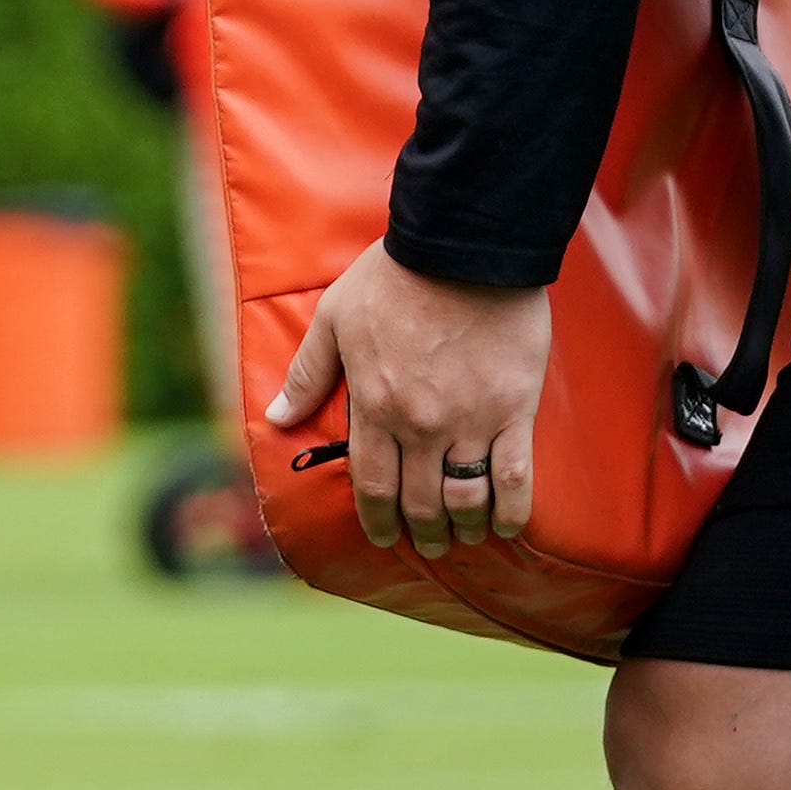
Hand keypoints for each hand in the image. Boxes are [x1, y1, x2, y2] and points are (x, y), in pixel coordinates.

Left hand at [262, 241, 550, 557]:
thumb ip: (307, 374)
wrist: (463, 247)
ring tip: (464, 535)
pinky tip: (505, 525)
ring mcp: (470, 420)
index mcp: (374, 407)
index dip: (377, 521)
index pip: (372, 486)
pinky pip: (515, 476)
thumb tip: (275, 417)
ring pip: (465, 497)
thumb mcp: (334, 319)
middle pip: (419, 502)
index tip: (383, 537)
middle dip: (423, 532)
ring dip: (463, 527)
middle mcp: (420, 425)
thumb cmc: (395, 278)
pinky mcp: (514, 410)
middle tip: (429, 542)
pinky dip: (510, 509)